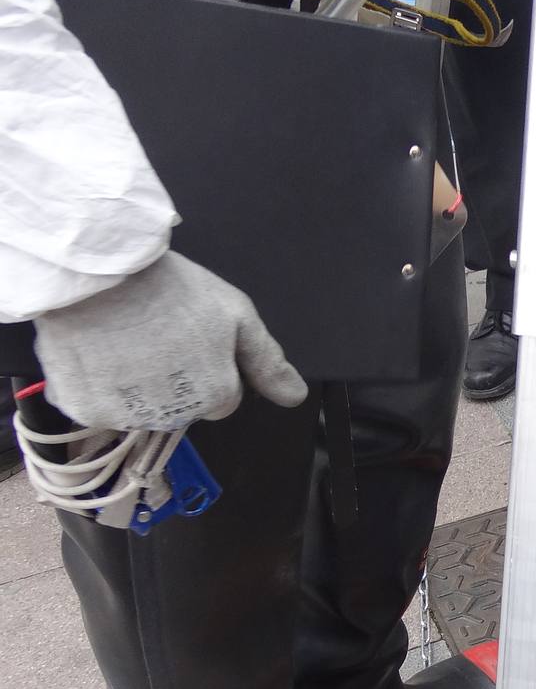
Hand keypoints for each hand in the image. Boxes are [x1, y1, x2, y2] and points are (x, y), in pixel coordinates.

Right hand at [32, 251, 307, 430]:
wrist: (100, 272)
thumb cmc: (174, 288)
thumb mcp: (236, 316)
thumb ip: (267, 362)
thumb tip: (294, 397)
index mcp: (218, 395)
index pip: (224, 401)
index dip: (211, 370)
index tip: (191, 341)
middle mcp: (177, 415)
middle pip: (184, 410)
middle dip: (177, 383)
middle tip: (157, 338)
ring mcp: (131, 415)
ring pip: (143, 412)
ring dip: (137, 388)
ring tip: (127, 342)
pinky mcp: (89, 411)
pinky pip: (100, 410)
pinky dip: (99, 389)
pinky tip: (100, 354)